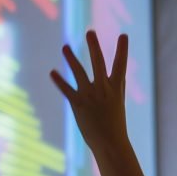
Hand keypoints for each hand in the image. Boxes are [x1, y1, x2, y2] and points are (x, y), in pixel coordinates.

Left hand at [50, 31, 128, 150]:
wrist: (110, 143)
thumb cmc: (115, 125)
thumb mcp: (118, 103)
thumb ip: (118, 87)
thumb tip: (120, 75)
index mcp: (116, 88)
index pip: (121, 65)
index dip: (123, 50)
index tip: (124, 35)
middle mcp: (103, 89)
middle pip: (98, 63)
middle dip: (94, 47)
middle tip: (90, 32)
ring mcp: (90, 95)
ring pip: (79, 72)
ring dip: (71, 59)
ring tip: (65, 47)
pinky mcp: (78, 104)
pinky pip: (67, 89)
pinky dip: (59, 80)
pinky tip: (52, 72)